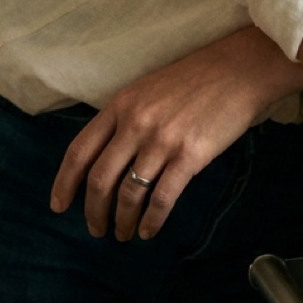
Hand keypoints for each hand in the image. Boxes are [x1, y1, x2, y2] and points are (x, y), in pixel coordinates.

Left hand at [49, 27, 302, 241]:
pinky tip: (149, 230)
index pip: (80, 151)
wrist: (243, 68)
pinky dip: (152, 221)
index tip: (59, 207)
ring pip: (129, 193)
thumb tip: (108, 156)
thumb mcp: (150, 88)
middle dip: (94, 212)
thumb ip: (127, 117)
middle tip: (96, 229)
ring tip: (124, 233)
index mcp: (122, 104)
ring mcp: (163, 140)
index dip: (64, 184)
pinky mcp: (190, 155)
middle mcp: (136, 122)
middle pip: (99, 179)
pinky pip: (162, 198)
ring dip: (122, 221)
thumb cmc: (198, 77)